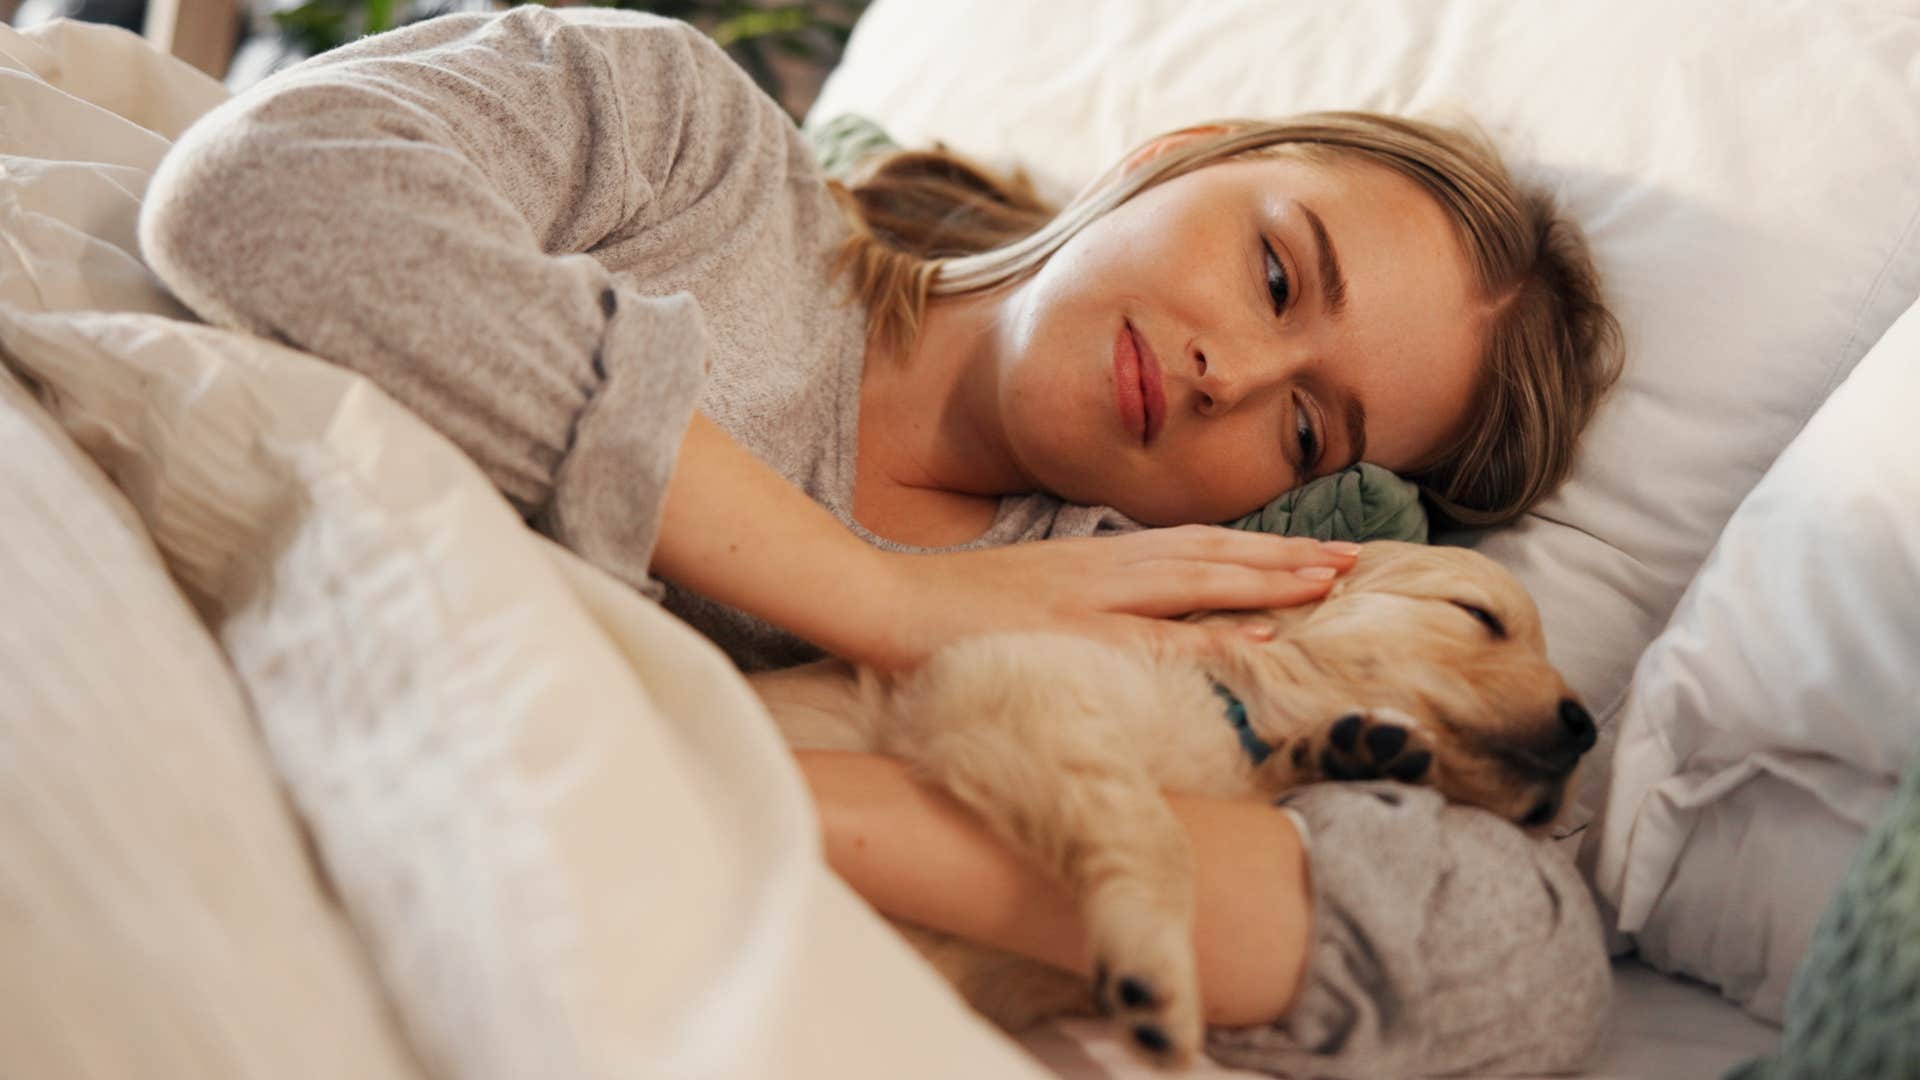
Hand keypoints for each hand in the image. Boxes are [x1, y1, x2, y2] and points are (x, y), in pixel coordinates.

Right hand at [847, 526, 1359, 669]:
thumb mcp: (1029, 595)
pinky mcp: (1065, 636)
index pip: (1191, 546)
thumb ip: (1085, 601)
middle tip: (1353, 560)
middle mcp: (1099, 569)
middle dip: (1284, 559)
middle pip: (1208, 555)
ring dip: (1266, 581)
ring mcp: (1084, 600)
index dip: (1256, 549)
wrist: (878, 603)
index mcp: (1093, 560)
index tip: (1315, 552)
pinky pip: (1150, 640)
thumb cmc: (948, 610)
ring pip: (1193, 581)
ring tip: (1329, 582)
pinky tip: (1255, 642)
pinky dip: (1208, 639)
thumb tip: (1136, 617)